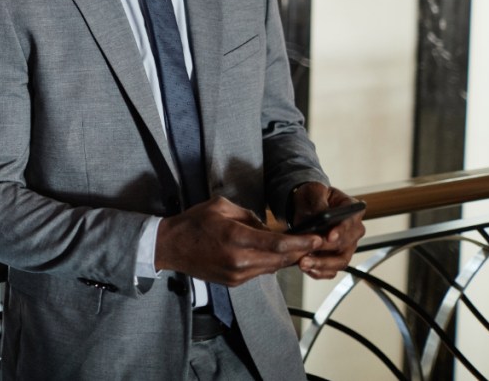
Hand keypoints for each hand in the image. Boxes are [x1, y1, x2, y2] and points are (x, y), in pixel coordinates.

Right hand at [155, 196, 322, 285]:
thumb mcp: (221, 206)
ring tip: (298, 247)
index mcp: (235, 237)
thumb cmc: (194, 222)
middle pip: (280, 258)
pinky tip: (273, 253)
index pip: (278, 243)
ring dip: (286, 257)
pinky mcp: (234, 282)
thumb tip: (268, 227)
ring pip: (272, 267)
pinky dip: (269, 262)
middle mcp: (239, 260)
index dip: (302, 242)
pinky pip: (260, 272)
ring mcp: (236, 275)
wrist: (170, 247)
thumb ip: (249, 216)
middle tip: (316, 242)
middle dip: (300, 250)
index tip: (318, 238)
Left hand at [290, 182, 365, 278]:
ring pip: (340, 261)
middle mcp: (354, 230)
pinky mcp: (336, 257)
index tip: (330, 236)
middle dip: (325, 250)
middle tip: (308, 251)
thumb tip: (321, 215)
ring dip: (322, 264)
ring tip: (304, 263)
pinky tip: (307, 270)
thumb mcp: (314, 191)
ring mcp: (347, 246)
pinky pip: (332, 270)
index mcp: (353, 211)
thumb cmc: (313, 197)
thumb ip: (319, 202)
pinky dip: (320, 272)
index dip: (340, 230)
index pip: (350, 222)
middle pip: (345, 244)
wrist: (305, 207)